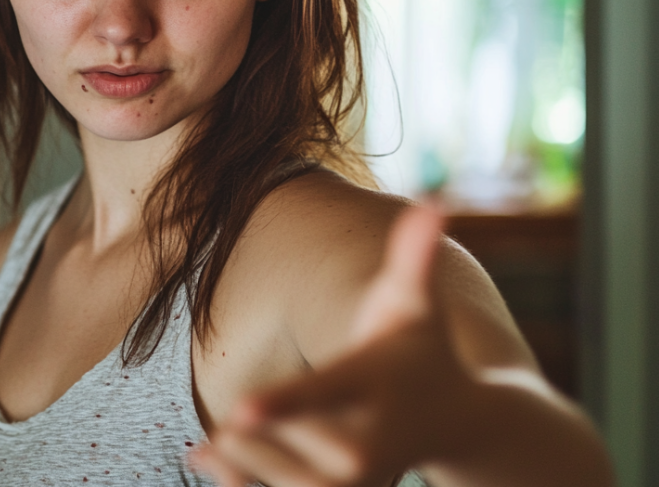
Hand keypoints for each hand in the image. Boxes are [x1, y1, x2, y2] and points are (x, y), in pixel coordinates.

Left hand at [191, 205, 470, 486]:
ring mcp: (347, 482)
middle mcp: (362, 446)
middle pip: (273, 431)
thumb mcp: (417, 303)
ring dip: (234, 448)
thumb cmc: (422, 349)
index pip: (320, 394)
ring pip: (261, 465)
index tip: (240, 408)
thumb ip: (415, 256)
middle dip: (248, 418)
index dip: (281, 403)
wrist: (456, 424)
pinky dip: (231, 478)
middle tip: (248, 405)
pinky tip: (202, 458)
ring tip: (230, 431)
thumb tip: (435, 200)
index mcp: (370, 385)